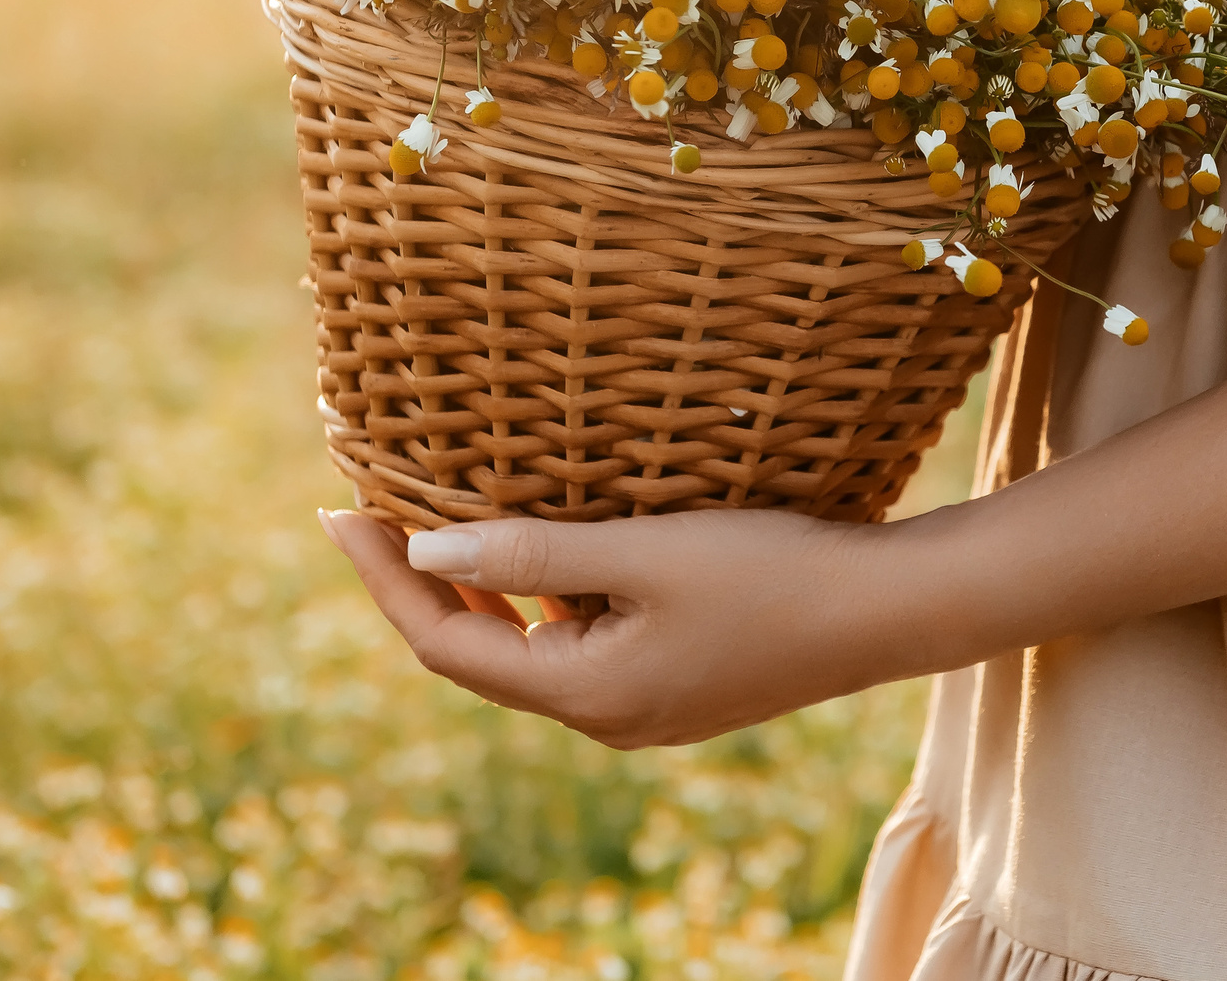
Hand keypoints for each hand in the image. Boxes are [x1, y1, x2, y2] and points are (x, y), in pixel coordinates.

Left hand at [320, 507, 936, 747]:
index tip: (340, 511)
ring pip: (530, 649)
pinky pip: (578, 645)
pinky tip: (541, 549)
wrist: (886, 612)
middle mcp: (604, 716)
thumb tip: (429, 544)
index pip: (446, 642)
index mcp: (584, 693)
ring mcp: (643, 707)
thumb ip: (532, 550)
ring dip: (481, 589)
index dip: (386, 578)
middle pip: (478, 655)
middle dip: (420, 585)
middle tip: (372, 513)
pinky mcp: (678, 684)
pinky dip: (540, 598)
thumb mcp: (642, 552)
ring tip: (437, 523)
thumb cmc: (769, 572)